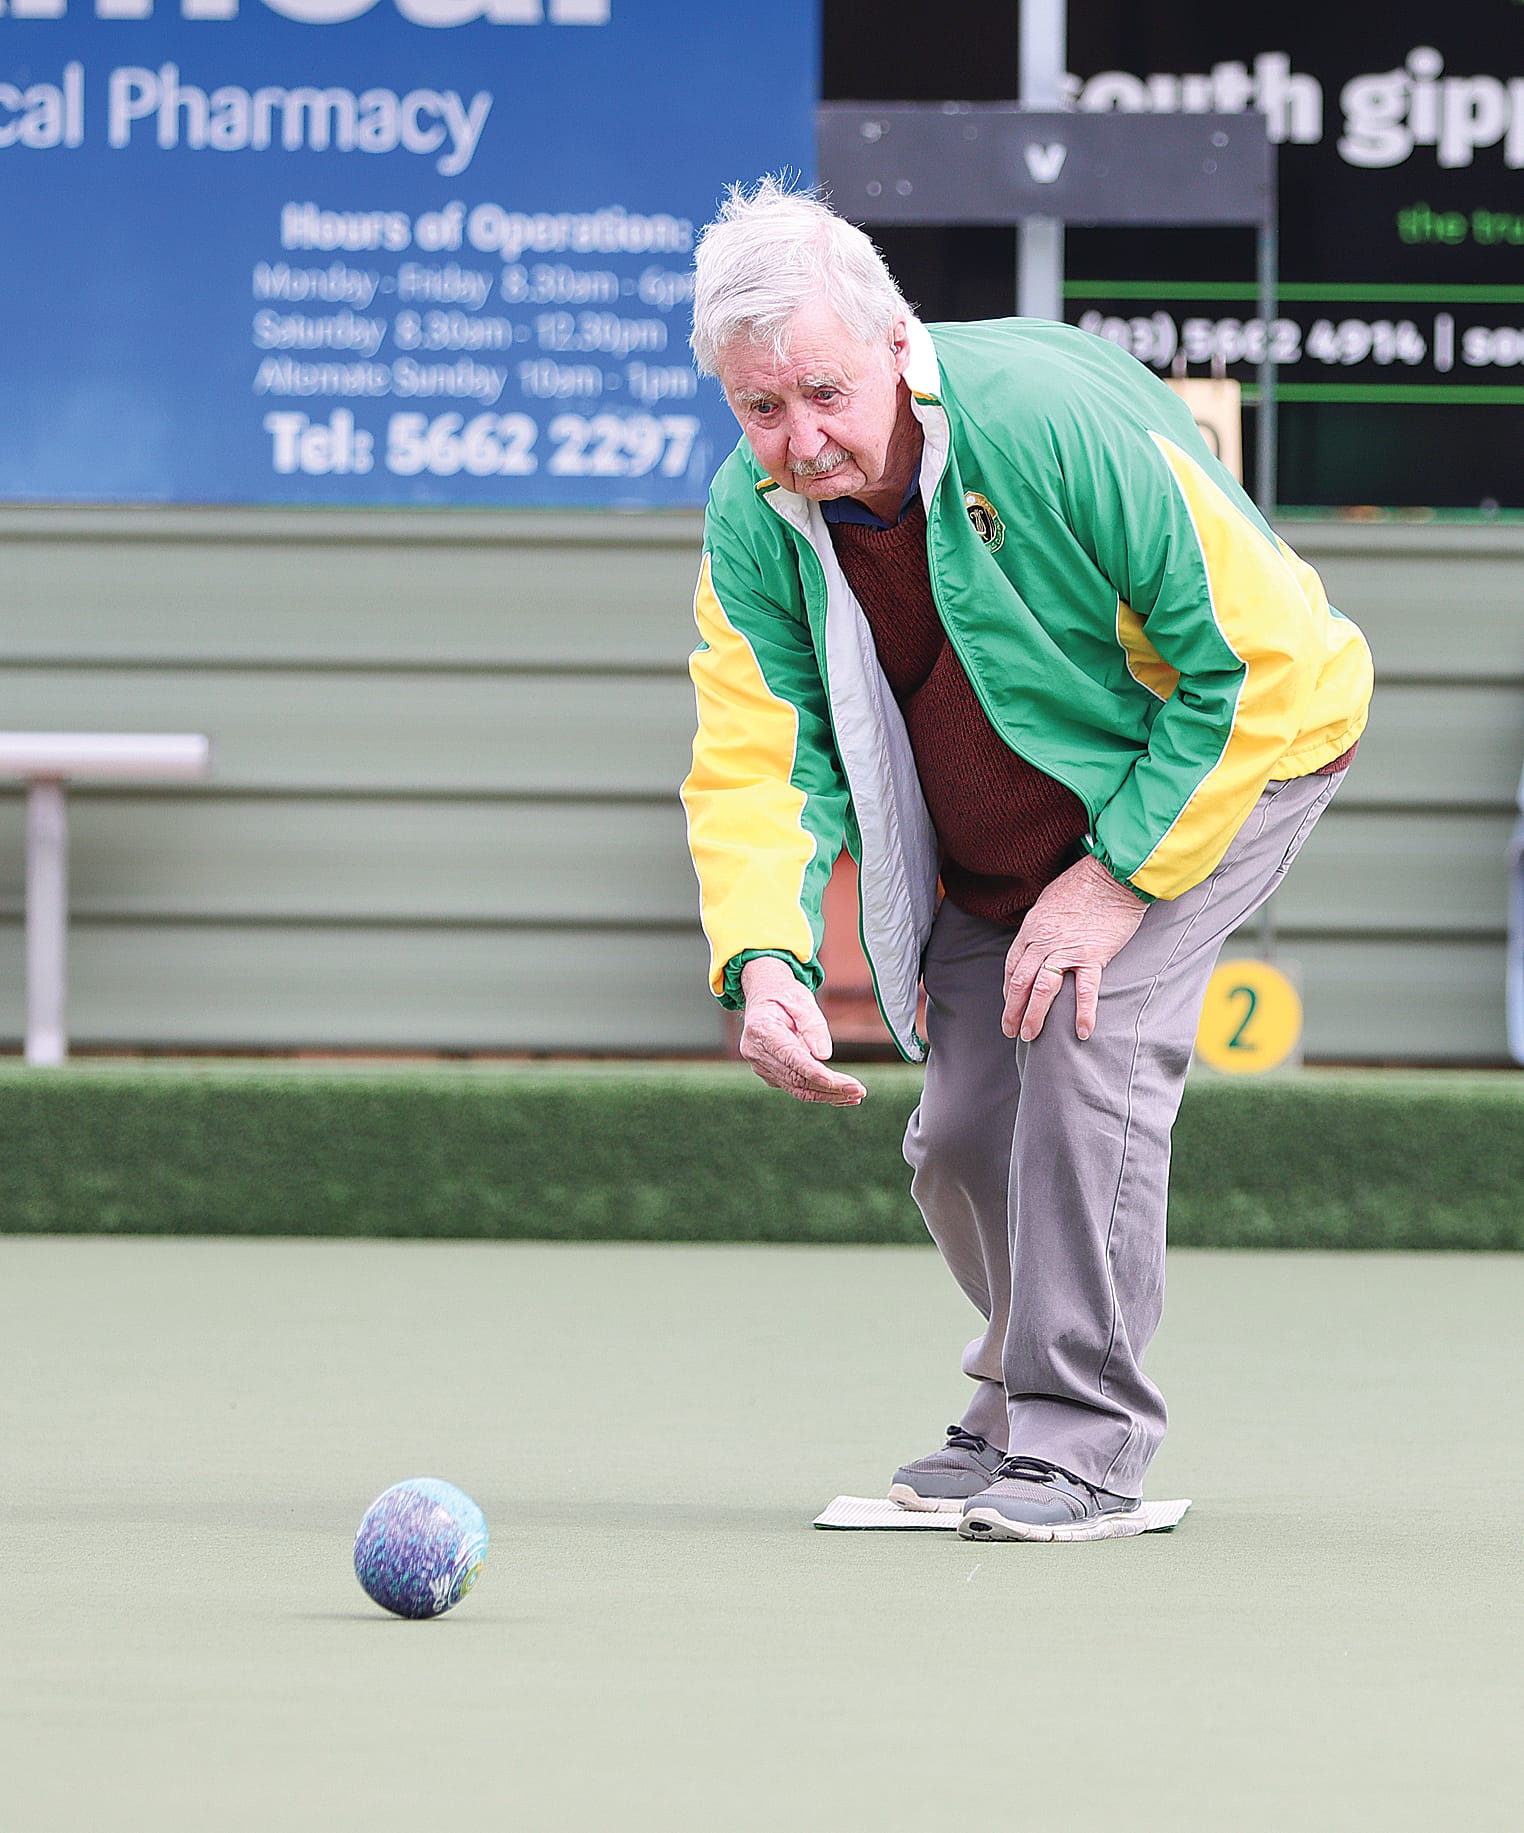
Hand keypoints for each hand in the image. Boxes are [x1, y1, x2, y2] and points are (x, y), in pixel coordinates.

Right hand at [738, 957, 866, 1104]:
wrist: (764, 997)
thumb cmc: (784, 995)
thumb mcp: (801, 999)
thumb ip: (812, 1025)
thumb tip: (824, 1055)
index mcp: (762, 1030)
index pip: (790, 1057)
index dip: (813, 1072)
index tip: (836, 1082)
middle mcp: (756, 1052)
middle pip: (795, 1078)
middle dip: (829, 1087)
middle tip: (858, 1090)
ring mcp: (761, 1066)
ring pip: (796, 1088)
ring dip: (827, 1094)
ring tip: (855, 1094)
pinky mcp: (770, 1074)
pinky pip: (795, 1088)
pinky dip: (819, 1092)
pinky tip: (841, 1094)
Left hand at [1001, 854, 1147, 1042]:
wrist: (1112, 874)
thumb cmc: (1082, 883)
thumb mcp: (1048, 902)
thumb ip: (1041, 927)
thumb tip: (1038, 943)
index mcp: (1031, 929)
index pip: (1013, 966)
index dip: (1009, 990)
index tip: (1010, 1004)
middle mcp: (1043, 942)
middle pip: (1020, 982)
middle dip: (1012, 1010)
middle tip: (1010, 1031)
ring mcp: (1067, 950)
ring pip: (1043, 989)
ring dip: (1034, 1016)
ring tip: (1030, 1037)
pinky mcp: (1093, 955)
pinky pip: (1085, 989)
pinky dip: (1083, 1013)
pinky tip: (1082, 1032)